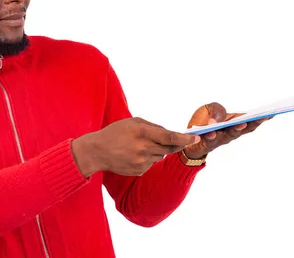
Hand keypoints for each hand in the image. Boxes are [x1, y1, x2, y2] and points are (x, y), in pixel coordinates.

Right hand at [71, 117, 200, 176]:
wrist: (97, 152)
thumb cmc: (115, 133)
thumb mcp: (133, 122)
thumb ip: (153, 127)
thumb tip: (170, 133)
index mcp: (142, 133)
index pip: (169, 136)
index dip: (185, 138)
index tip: (196, 138)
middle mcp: (143, 148)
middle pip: (169, 147)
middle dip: (174, 143)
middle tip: (175, 139)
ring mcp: (142, 162)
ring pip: (160, 155)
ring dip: (157, 150)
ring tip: (140, 145)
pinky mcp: (140, 171)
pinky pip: (152, 163)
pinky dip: (148, 158)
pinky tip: (134, 154)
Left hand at [182, 102, 271, 159]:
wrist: (189, 137)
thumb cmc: (202, 121)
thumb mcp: (209, 108)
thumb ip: (217, 109)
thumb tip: (219, 119)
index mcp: (233, 122)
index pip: (250, 119)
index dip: (261, 117)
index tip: (272, 112)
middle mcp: (230, 132)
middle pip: (245, 128)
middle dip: (254, 122)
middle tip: (263, 116)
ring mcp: (220, 139)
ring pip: (230, 135)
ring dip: (236, 129)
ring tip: (241, 123)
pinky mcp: (207, 143)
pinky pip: (210, 140)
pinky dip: (211, 136)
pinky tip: (211, 132)